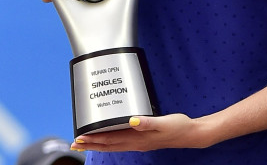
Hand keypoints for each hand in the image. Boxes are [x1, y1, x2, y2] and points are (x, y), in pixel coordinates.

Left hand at [71, 114, 210, 151]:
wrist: (191, 134)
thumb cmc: (179, 127)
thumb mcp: (165, 122)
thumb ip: (148, 122)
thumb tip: (132, 121)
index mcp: (138, 138)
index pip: (111, 140)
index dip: (94, 139)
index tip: (80, 138)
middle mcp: (136, 143)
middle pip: (108, 145)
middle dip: (91, 144)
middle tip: (75, 144)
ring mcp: (140, 143)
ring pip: (113, 146)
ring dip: (98, 145)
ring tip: (85, 144)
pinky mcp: (143, 140)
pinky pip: (121, 143)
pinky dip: (110, 142)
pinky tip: (108, 138)